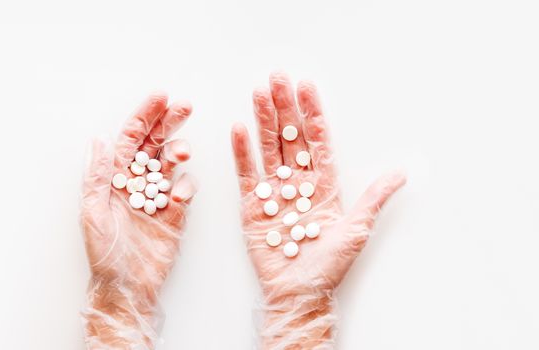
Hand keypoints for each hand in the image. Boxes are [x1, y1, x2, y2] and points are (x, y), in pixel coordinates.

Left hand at [81, 92, 195, 348]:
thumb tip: (99, 139)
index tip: (160, 98)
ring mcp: (157, 196)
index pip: (131, 138)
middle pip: (155, 143)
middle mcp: (137, 182)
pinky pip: (184, 192)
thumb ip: (98, 174)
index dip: (145, 116)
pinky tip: (179, 195)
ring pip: (171, 163)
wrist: (126, 286)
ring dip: (177, 152)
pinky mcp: (175, 214)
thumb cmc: (103, 251)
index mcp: (115, 177)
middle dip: (169, 122)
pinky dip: (185, 187)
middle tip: (185, 106)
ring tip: (181, 152)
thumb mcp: (93, 210)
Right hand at [231, 72, 405, 348]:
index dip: (313, 113)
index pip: (318, 141)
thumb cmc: (329, 265)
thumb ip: (375, 198)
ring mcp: (274, 192)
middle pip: (290, 137)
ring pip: (268, 148)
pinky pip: (247, 173)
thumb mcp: (356, 229)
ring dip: (263, 120)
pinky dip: (242, 152)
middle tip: (278, 78)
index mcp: (323, 184)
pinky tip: (240, 128)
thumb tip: (403, 173)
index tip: (307, 87)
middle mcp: (298, 183)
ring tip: (259, 93)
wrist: (298, 293)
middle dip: (285, 107)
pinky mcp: (253, 205)